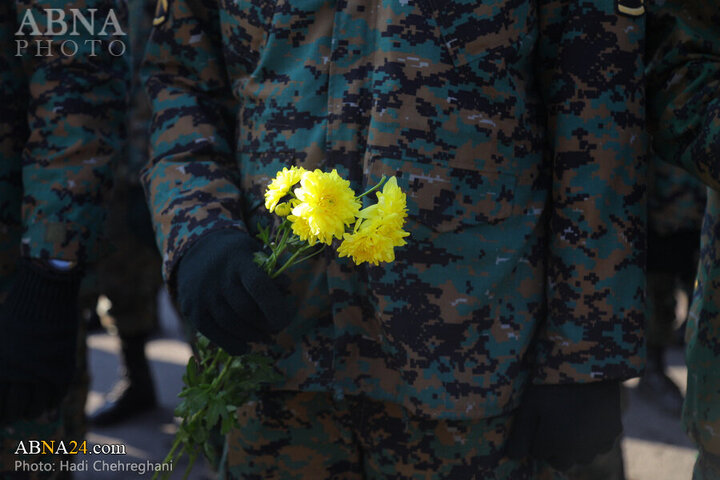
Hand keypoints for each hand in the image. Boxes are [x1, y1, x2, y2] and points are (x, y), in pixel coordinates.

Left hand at [0, 260, 80, 423]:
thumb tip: (2, 381)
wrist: (45, 295)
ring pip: (35, 406)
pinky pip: (57, 395)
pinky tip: (48, 407)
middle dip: (10, 417)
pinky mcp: (61, 367)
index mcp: (0, 366)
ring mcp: (41, 371)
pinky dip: (52, 404)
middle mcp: (17, 373)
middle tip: (10, 419)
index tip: (0, 416)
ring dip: (31, 413)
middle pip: (12, 408)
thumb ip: (0, 362)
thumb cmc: (16, 312)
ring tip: (30, 413)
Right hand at [175, 229, 290, 354]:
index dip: (276, 306)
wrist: (195, 251)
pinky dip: (235, 345)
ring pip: (233, 326)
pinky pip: (216, 336)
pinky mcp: (191, 311)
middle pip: (247, 310)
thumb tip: (285, 287)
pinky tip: (247, 345)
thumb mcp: (254, 252)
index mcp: (238, 259)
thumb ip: (271, 270)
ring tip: (266, 336)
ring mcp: (202, 295)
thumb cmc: (235, 255)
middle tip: (279, 327)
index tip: (288, 315)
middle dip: (268, 324)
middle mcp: (217, 277)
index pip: (259, 285)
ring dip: (254, 336)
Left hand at [505, 381, 621, 470]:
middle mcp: (578, 452)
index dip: (535, 435)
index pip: (537, 453)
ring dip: (574, 446)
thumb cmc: (552, 385)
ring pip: (581, 456)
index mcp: (555, 446)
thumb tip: (512, 458)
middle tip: (552, 421)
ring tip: (569, 419)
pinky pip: (600, 444)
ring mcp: (598, 444)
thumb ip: (520, 436)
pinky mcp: (613, 433)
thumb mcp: (529, 407)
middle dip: (553, 447)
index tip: (537, 417)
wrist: (587, 366)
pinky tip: (587, 418)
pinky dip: (593, 437)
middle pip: (560, 460)